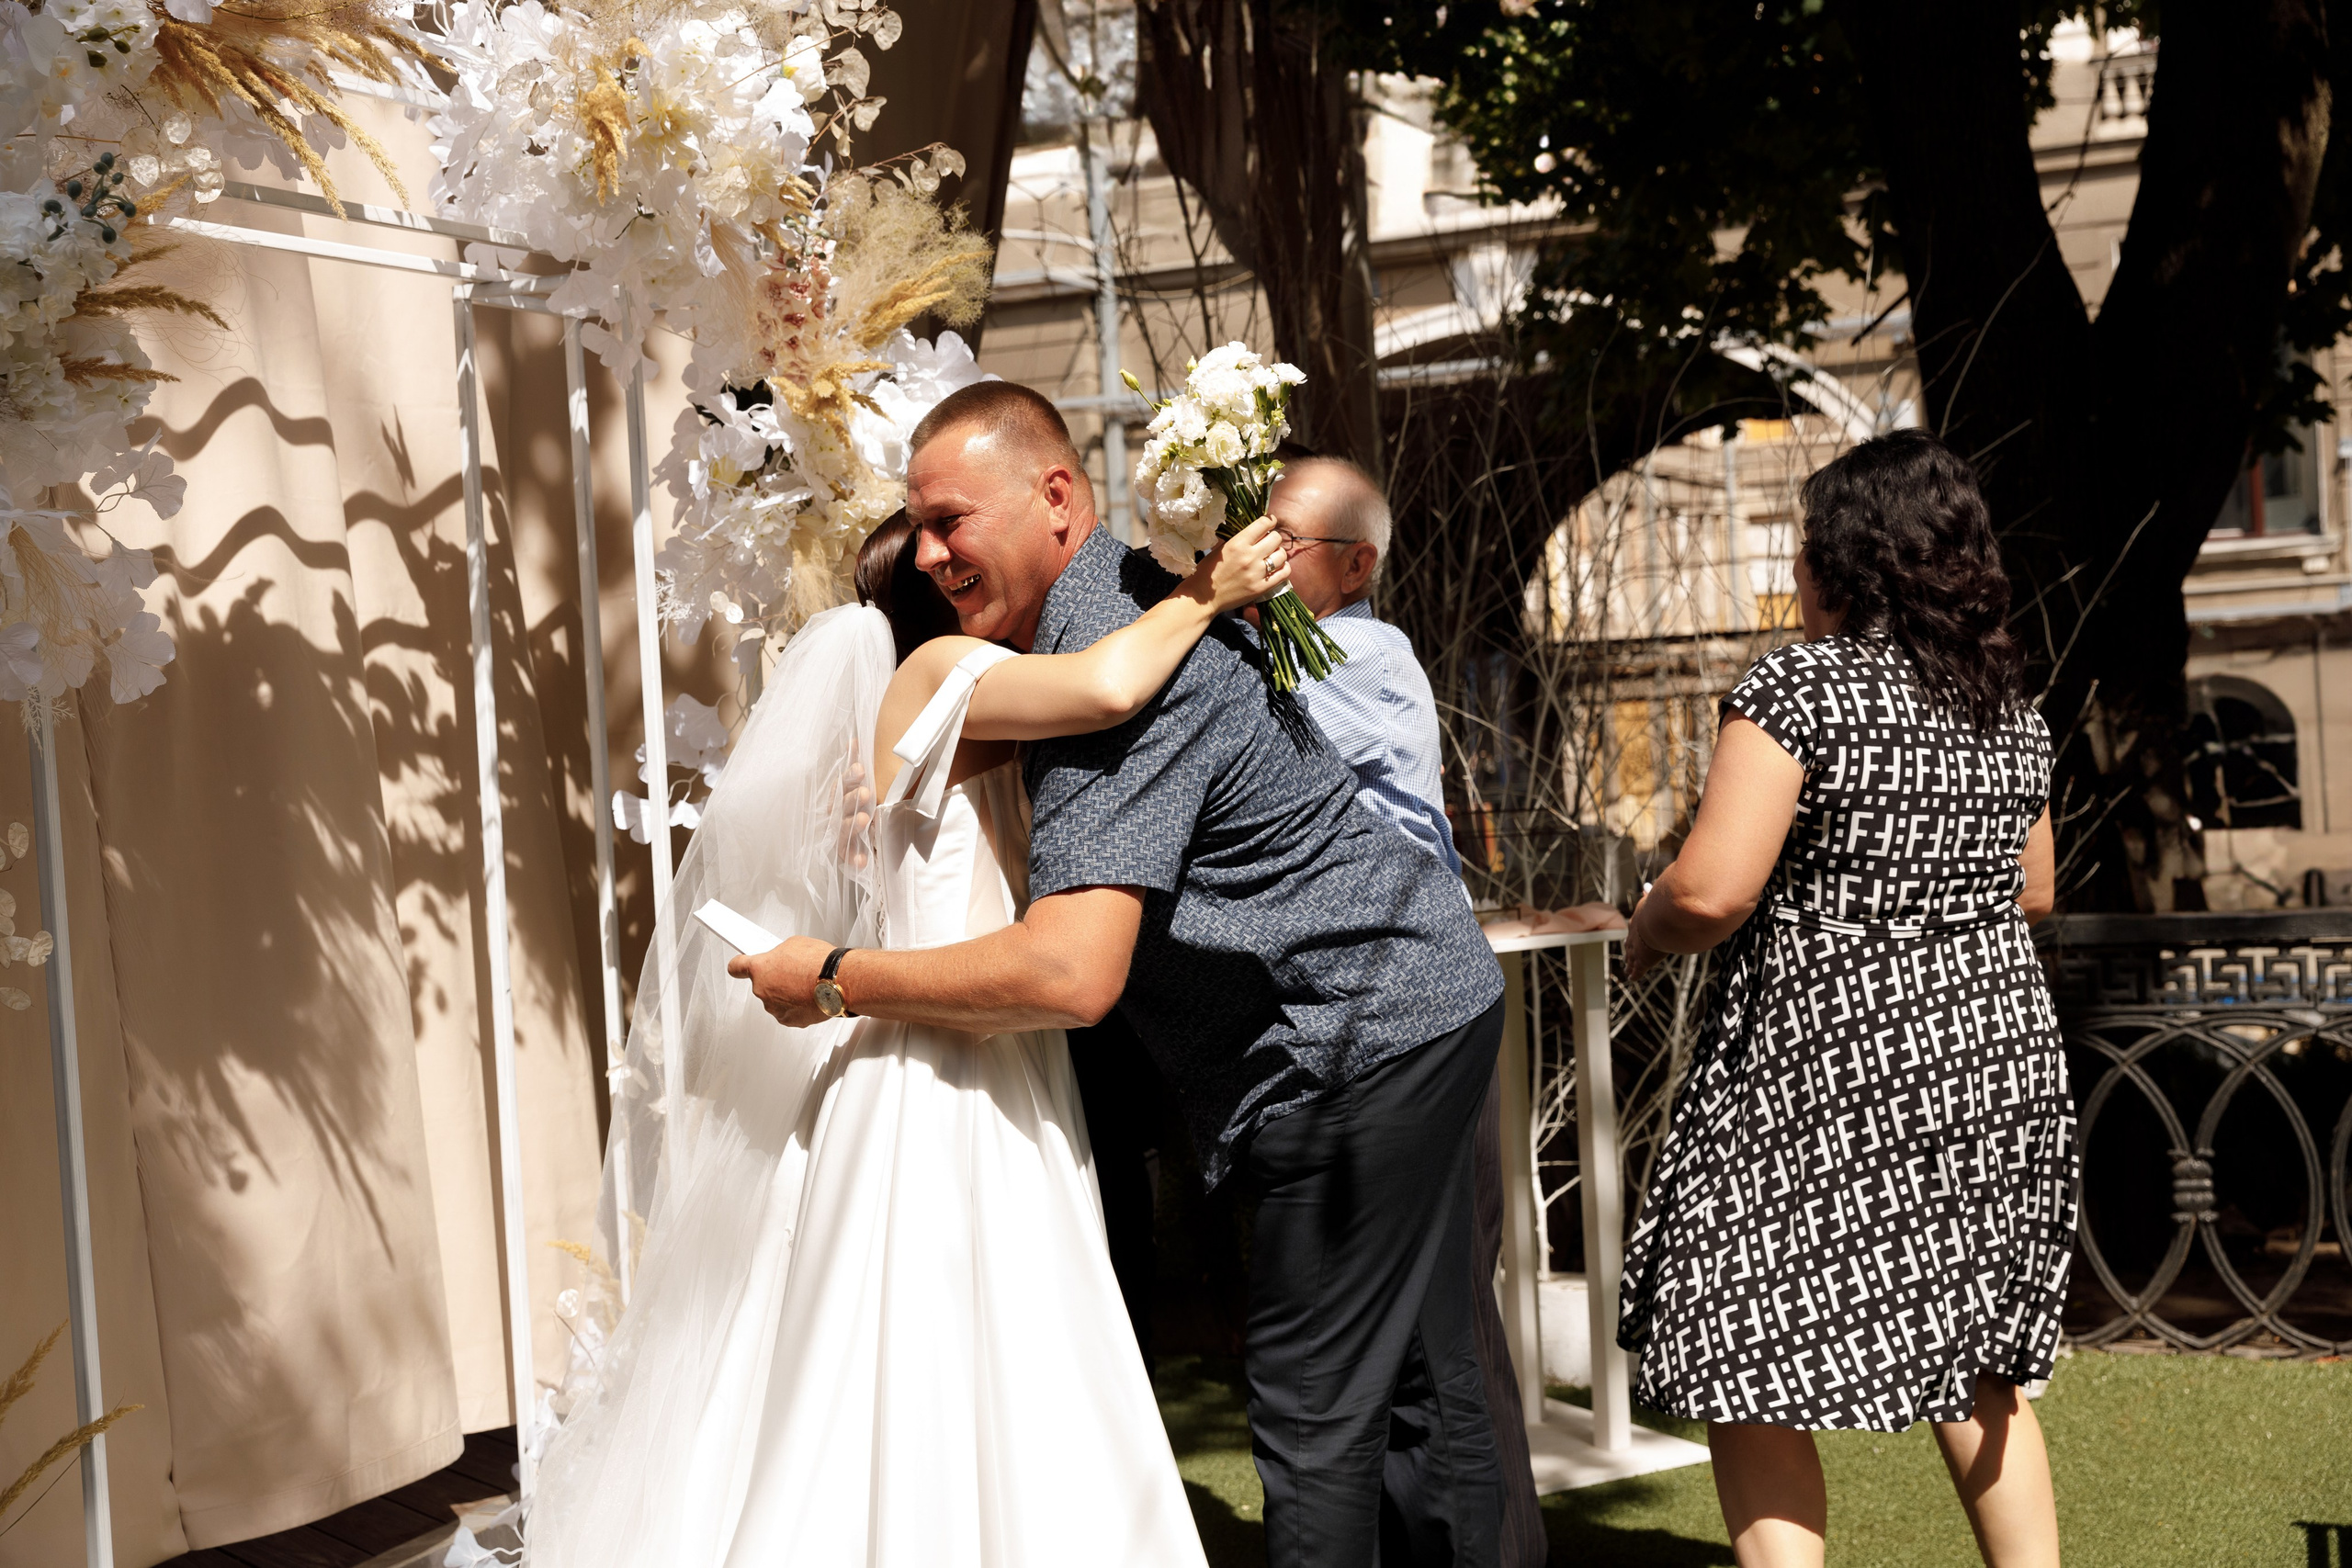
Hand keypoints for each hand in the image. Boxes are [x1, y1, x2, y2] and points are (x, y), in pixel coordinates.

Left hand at [728, 934, 835, 1027]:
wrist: (837, 982)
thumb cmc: (819, 963)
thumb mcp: (795, 944)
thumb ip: (780, 953)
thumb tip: (781, 958)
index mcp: (760, 968)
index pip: (736, 967)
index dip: (738, 966)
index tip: (738, 967)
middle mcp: (762, 990)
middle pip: (762, 984)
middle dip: (775, 979)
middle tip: (793, 972)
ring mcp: (774, 1007)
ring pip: (776, 1000)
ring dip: (786, 994)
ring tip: (806, 984)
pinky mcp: (788, 1020)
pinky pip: (788, 1012)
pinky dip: (797, 1006)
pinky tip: (809, 996)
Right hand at [837, 746, 874, 869]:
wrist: (859, 840)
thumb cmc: (858, 806)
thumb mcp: (858, 784)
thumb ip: (855, 762)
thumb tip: (855, 740)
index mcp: (840, 796)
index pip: (842, 784)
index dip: (850, 776)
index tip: (861, 768)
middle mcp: (837, 814)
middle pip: (841, 805)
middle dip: (852, 799)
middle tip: (867, 793)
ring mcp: (839, 834)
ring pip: (843, 829)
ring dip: (852, 825)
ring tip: (865, 819)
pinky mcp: (845, 854)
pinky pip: (848, 857)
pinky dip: (854, 858)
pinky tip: (862, 861)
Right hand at [1195, 515, 1290, 611]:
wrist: (1203, 598)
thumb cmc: (1208, 572)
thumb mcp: (1220, 549)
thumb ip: (1238, 540)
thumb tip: (1256, 532)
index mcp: (1237, 543)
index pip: (1263, 524)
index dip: (1270, 521)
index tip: (1271, 522)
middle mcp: (1249, 556)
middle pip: (1276, 538)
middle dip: (1273, 538)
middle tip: (1268, 542)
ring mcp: (1257, 573)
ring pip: (1282, 555)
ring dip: (1278, 553)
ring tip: (1272, 556)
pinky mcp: (1262, 588)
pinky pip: (1284, 573)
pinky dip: (1283, 568)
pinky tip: (1277, 568)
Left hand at [1621, 893, 1661, 983]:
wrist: (1657, 922)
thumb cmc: (1659, 909)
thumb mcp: (1652, 899)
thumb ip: (1650, 894)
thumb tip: (1647, 886)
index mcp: (1636, 922)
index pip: (1633, 929)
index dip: (1632, 934)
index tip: (1630, 937)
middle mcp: (1633, 937)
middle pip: (1629, 945)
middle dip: (1628, 950)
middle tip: (1627, 954)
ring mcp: (1636, 950)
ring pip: (1631, 959)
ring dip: (1629, 964)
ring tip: (1627, 968)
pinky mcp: (1642, 962)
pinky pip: (1637, 970)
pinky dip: (1634, 974)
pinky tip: (1631, 978)